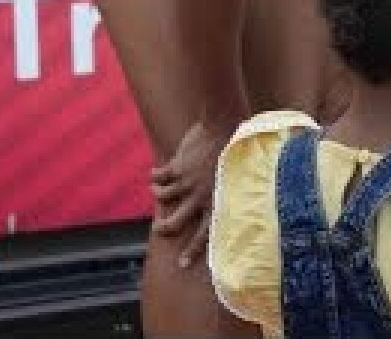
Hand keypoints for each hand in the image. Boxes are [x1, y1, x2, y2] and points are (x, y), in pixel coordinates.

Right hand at [150, 120, 233, 268]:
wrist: (225, 126)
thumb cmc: (236, 151)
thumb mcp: (235, 176)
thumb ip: (226, 190)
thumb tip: (226, 200)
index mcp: (217, 201)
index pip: (205, 234)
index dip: (192, 250)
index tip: (182, 265)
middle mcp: (200, 196)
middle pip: (175, 223)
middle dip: (164, 229)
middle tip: (159, 230)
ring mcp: (186, 183)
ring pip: (162, 197)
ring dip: (158, 194)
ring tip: (158, 190)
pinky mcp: (176, 168)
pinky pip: (158, 178)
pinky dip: (154, 176)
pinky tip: (156, 174)